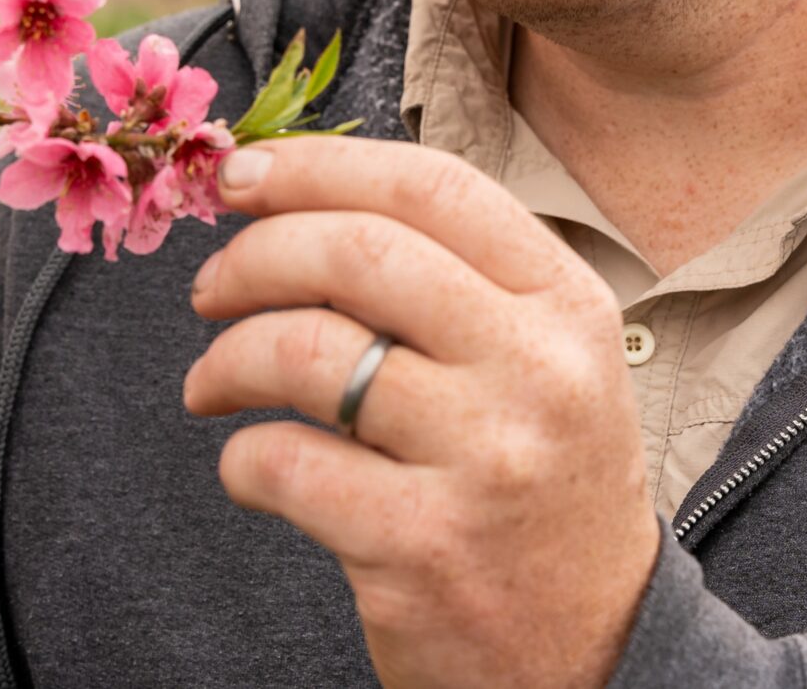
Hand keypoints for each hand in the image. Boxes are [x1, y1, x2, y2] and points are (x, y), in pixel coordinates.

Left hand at [184, 135, 660, 688]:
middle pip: (358, 252)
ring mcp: (483, 460)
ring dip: (227, 358)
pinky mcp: (421, 548)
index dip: (318, 167)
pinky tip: (253, 468)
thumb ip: (456, 284)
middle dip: (253, 255)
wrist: (596, 659)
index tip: (243, 175)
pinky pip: (285, 464)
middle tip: (210, 287)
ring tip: (212, 384)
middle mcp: (537, 370)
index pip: (432, 188)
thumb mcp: (546, 366)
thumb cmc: (545, 490)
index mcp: (569, 306)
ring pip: (306, 351)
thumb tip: (299, 203)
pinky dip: (241, 459)